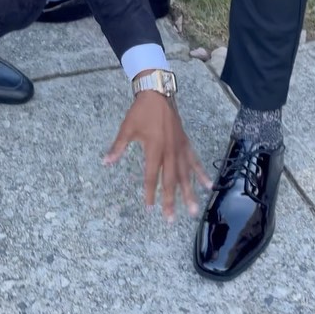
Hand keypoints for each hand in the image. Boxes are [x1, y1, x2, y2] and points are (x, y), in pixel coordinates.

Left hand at [104, 92, 209, 220]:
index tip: (150, 208)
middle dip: (171, 201)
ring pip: (186, 175)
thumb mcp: (127, 128)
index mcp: (154, 149)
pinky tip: (208, 185)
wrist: (158, 93)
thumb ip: (118, 147)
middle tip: (171, 219)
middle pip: (171, 181)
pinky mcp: (186, 143)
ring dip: (189, 193)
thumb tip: (106, 162)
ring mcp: (180, 148)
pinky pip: (195, 161)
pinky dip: (201, 173)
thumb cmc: (141, 111)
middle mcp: (170, 151)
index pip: (152, 176)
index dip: (150, 193)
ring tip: (193, 210)